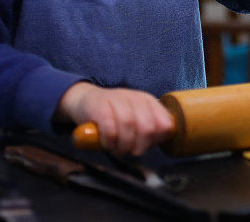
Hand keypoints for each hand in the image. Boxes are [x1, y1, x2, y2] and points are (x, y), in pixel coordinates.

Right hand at [55, 82, 174, 155]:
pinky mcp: (100, 107)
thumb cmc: (114, 114)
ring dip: (123, 145)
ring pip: (128, 127)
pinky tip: (107, 143)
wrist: (85, 100)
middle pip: (147, 127)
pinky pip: (110, 129)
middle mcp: (134, 97)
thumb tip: (164, 139)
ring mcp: (116, 100)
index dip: (157, 140)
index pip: (164, 123)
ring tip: (118, 149)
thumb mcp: (135, 117)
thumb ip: (151, 128)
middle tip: (130, 151)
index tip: (147, 145)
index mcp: (147, 100)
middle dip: (140, 145)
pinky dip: (110, 141)